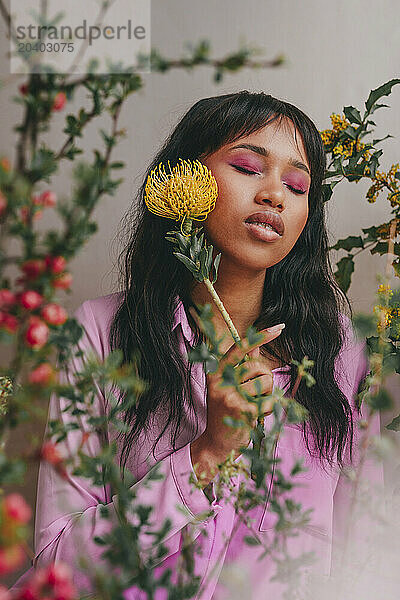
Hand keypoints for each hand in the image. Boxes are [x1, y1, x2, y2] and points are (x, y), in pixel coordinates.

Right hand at [195, 325, 283, 462]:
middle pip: (258, 367)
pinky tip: (255, 416)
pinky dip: (268, 408)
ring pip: (266, 382)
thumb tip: (256, 346)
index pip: (240, 347)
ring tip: (253, 406)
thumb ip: (241, 366)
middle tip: (256, 393)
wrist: (216, 443)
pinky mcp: (242, 410)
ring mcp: (230, 395)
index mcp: (216, 372)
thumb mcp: (229, 387)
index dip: (261, 336)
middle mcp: (220, 381)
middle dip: (266, 378)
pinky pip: (269, 401)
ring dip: (267, 395)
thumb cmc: (225, 412)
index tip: (280, 327)